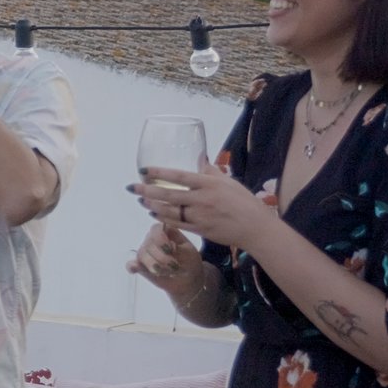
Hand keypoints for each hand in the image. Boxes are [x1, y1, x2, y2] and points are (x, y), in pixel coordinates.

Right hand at [126, 222, 202, 295]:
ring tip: (168, 272)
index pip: (156, 229)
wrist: (188, 279)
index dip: (160, 239)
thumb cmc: (190, 262)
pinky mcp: (141, 266)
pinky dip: (132, 266)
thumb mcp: (189, 254)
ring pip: (142, 255)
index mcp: (165, 232)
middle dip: (161, 257)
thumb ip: (178, 250)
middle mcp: (152, 240)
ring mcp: (145, 252)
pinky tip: (135, 270)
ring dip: (155, 265)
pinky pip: (131, 264)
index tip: (171, 250)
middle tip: (175, 267)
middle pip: (148, 244)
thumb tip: (168, 249)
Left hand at [130, 161, 274, 251]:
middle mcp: (202, 199)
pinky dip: (163, 218)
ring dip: (153, 205)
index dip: (160, 173)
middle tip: (132, 187)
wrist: (255, 228)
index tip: (144, 170)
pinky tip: (154, 212)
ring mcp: (200, 216)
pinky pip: (177, 223)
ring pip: (169, 211)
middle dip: (148, 190)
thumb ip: (211, 171)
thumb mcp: (229, 182)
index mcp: (209, 184)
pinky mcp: (200, 230)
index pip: (179, 176)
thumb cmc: (244, 202)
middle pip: (169, 195)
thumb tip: (200, 158)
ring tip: (141, 199)